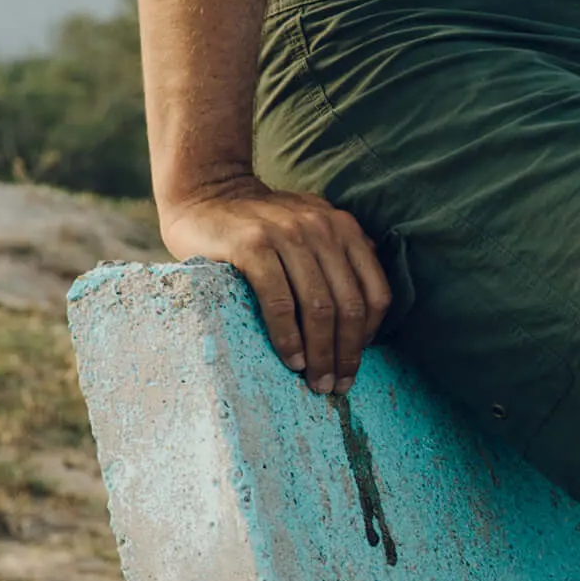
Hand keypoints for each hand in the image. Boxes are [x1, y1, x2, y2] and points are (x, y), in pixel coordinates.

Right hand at [157, 177, 391, 395]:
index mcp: (343, 228)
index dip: (370, 335)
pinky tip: (291, 359)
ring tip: (316, 382)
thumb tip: (373, 303)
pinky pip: (280, 301)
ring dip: (320, 353)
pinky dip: (288, 337)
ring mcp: (287, 234)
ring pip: (318, 307)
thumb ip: (341, 253)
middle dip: (346, 353)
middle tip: (336, 386)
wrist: (205, 194)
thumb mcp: (310, 227)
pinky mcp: (252, 246)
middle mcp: (322, 228)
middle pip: (349, 305)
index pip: (374, 292)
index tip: (355, 363)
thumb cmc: (260, 224)